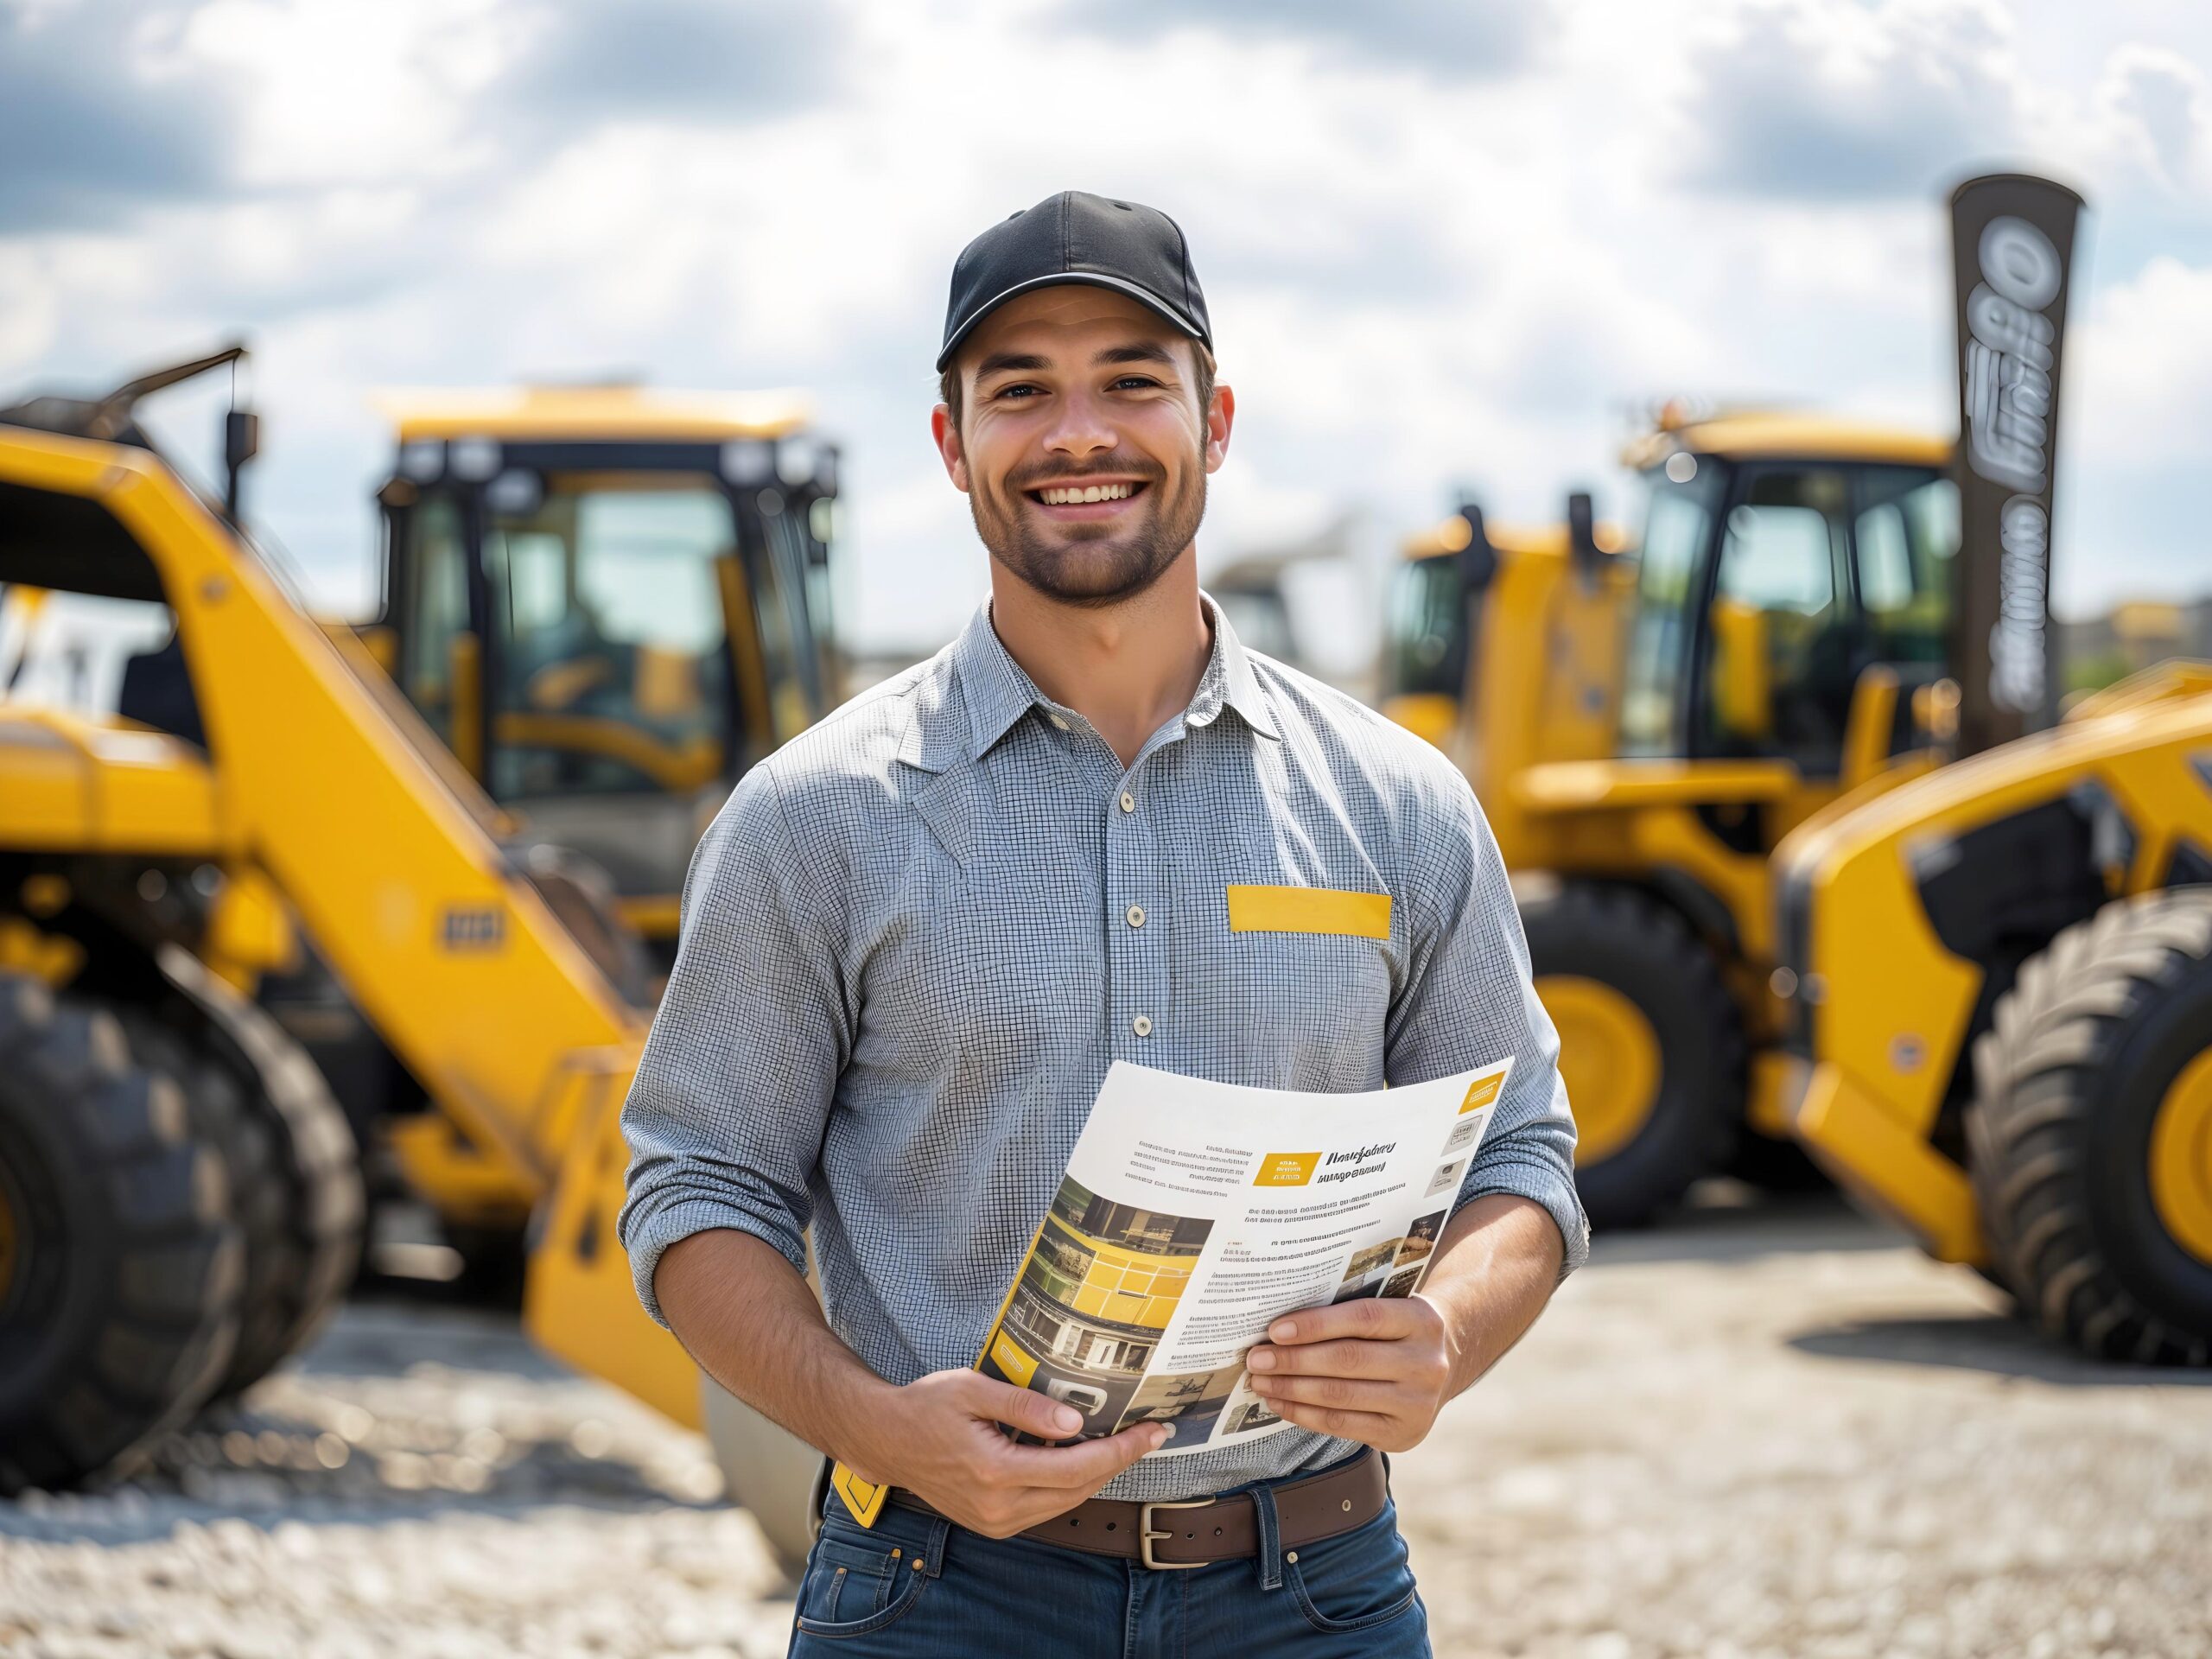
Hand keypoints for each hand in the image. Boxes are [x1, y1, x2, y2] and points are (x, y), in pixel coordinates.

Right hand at [841, 1369, 1168, 1537]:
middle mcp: (998, 1507)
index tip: (1152, 1432)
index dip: (1121, 1451)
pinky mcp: (992, 1524)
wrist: (885, 1440)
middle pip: (1078, 1490)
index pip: (1076, 1467)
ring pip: (1064, 1503)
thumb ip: (1026, 1406)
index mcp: (995, 1472)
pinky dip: (1069, 1484)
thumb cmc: (926, 1407)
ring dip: (1097, 1475)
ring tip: (1124, 1443)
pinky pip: (1045, 1507)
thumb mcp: (974, 1389)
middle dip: (1119, 1462)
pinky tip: (1081, 1457)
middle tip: (1150, 1434)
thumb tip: (1075, 1421)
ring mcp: (994, 1521)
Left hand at [1241, 1294, 1454, 1452]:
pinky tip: (1281, 1403)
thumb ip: (1349, 1312)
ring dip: (1292, 1389)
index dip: (1316, 1324)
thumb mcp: (1391, 1308)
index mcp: (1421, 1319)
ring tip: (1261, 1382)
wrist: (1445, 1364)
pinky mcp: (1403, 1434)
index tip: (1275, 1330)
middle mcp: (1426, 1362)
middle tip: (1256, 1358)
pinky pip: (1342, 1424)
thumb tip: (1281, 1326)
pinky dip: (1305, 1415)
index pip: (1362, 1318)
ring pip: (1341, 1396)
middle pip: (1347, 1360)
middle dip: (1294, 1360)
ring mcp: (1417, 1403)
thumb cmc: (1398, 1330)